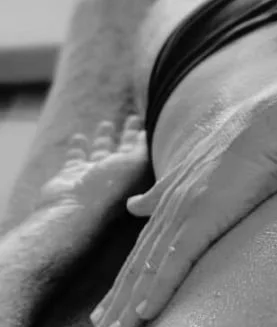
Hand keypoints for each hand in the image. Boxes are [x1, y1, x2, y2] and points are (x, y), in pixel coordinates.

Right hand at [38, 117, 148, 243]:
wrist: (74, 209)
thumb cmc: (110, 188)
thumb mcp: (136, 164)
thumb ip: (143, 149)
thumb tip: (148, 135)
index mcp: (135, 175)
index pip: (144, 152)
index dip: (147, 138)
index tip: (154, 121)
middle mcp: (116, 175)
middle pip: (125, 151)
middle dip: (130, 135)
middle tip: (134, 118)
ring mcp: (93, 175)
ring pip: (101, 153)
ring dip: (104, 139)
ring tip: (107, 124)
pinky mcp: (72, 175)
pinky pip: (76, 157)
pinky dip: (77, 148)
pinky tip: (79, 137)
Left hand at [86, 99, 276, 326]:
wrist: (270, 125)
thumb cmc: (245, 147)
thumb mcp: (193, 171)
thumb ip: (161, 192)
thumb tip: (133, 205)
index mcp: (169, 204)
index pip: (141, 254)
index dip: (122, 286)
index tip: (106, 313)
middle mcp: (168, 211)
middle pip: (135, 269)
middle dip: (113, 307)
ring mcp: (183, 215)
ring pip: (148, 271)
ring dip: (128, 307)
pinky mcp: (202, 218)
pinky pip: (175, 260)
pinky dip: (158, 287)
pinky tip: (145, 313)